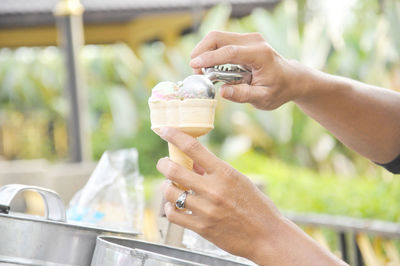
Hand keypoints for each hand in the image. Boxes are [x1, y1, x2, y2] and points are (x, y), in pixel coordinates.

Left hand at [156, 127, 283, 260]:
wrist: (267, 236)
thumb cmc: (257, 206)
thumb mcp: (239, 180)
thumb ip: (214, 171)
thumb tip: (192, 162)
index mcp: (225, 173)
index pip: (193, 147)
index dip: (174, 135)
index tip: (165, 131)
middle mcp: (213, 190)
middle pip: (173, 170)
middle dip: (163, 164)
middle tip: (163, 163)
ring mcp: (206, 210)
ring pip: (169, 193)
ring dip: (165, 186)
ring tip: (169, 185)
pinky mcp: (201, 228)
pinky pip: (173, 215)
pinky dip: (169, 207)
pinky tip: (173, 205)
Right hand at [190, 31, 309, 109]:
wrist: (290, 79)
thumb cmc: (278, 90)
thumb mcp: (263, 99)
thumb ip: (243, 95)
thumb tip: (222, 92)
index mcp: (260, 54)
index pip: (230, 52)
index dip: (210, 58)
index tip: (194, 66)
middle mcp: (254, 41)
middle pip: (219, 37)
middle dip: (201, 51)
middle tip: (195, 70)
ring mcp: (248, 38)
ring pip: (217, 37)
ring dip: (205, 51)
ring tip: (202, 71)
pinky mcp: (243, 40)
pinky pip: (221, 42)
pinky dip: (211, 52)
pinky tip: (210, 67)